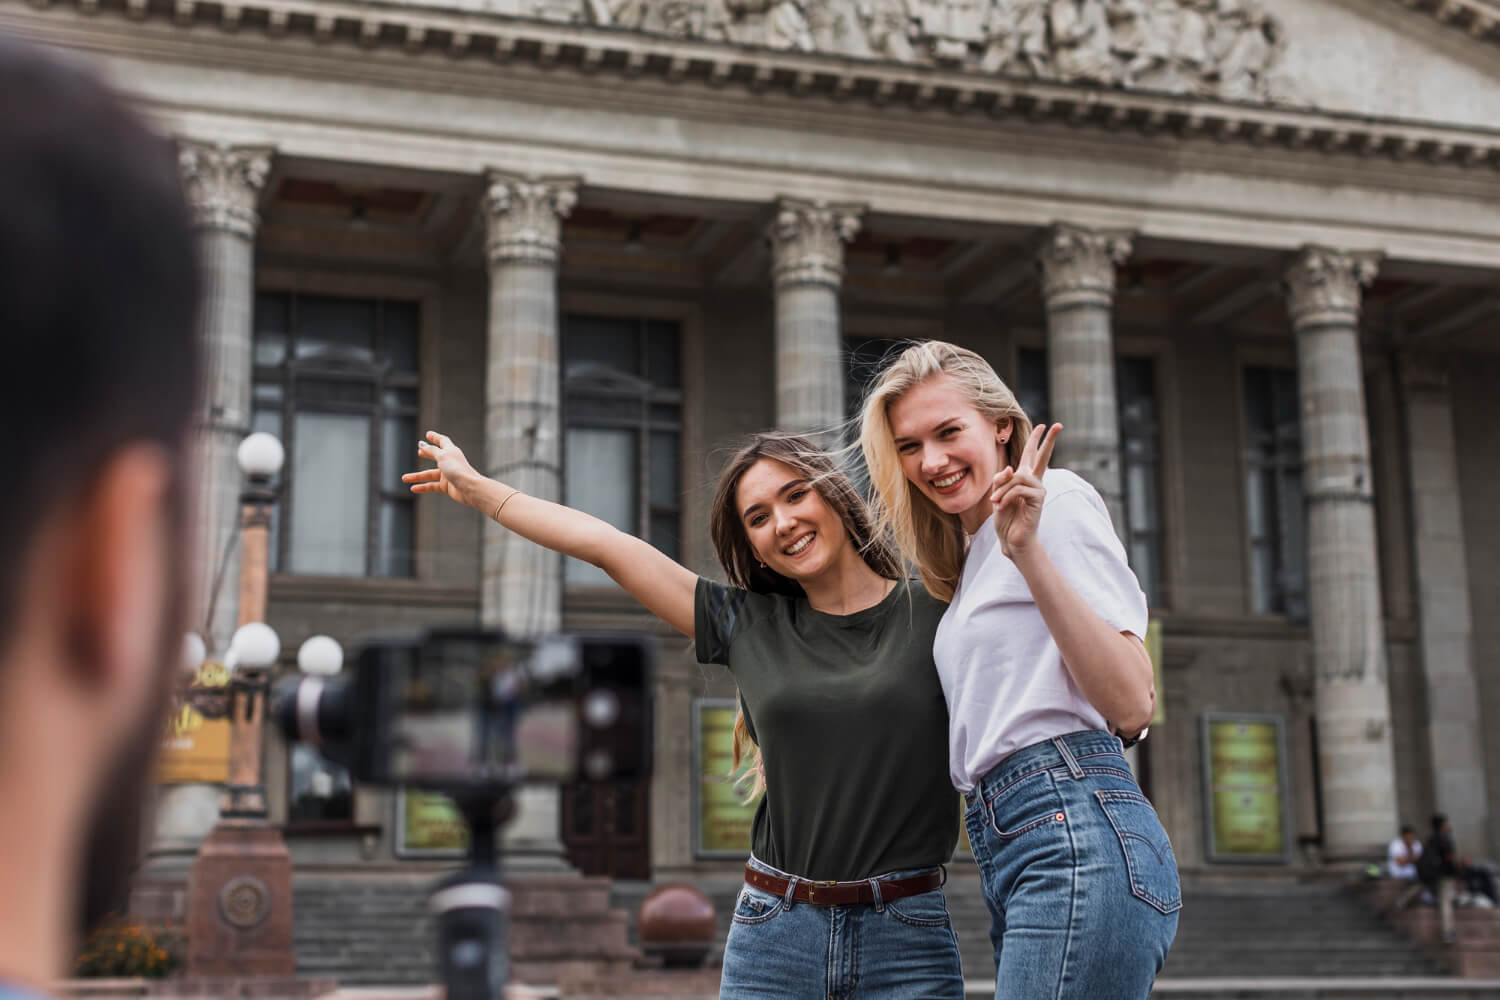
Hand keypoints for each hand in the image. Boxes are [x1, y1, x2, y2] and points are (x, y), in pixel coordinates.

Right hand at [403, 431, 482, 506]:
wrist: (469, 488)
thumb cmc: (458, 469)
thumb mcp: (442, 456)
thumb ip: (431, 450)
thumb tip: (421, 444)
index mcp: (451, 451)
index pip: (442, 441)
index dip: (435, 437)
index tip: (428, 434)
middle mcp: (450, 462)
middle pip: (436, 456)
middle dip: (427, 454)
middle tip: (419, 452)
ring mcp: (448, 474)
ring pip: (430, 474)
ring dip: (417, 476)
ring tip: (404, 478)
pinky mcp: (447, 486)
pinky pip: (432, 486)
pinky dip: (423, 487)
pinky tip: (413, 489)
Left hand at [989, 423, 1060, 559]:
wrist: (1012, 540)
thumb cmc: (1006, 519)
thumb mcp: (997, 495)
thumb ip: (1001, 480)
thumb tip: (1010, 467)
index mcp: (1024, 479)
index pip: (1031, 456)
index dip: (1036, 440)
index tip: (1044, 425)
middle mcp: (1034, 482)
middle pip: (1043, 457)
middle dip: (1049, 440)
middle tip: (1058, 424)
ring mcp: (1038, 490)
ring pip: (1018, 477)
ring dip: (1002, 489)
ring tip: (995, 502)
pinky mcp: (1038, 500)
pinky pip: (1018, 489)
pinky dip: (1006, 497)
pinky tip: (1001, 506)